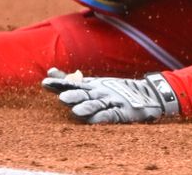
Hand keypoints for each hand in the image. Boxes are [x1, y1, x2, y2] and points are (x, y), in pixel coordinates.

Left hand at [41, 69, 179, 123]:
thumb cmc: (114, 90)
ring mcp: (112, 101)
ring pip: (97, 104)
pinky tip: (95, 120)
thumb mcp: (92, 84)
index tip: (45, 83)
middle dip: (73, 95)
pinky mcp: (122, 111)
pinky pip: (111, 115)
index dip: (59, 84)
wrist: (147, 94)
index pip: (72, 84)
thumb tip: (50, 72)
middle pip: (84, 93)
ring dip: (87, 107)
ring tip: (77, 111)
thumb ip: (71, 80)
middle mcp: (100, 92)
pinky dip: (103, 117)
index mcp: (92, 86)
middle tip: (62, 98)